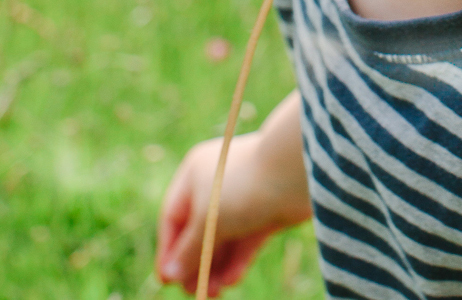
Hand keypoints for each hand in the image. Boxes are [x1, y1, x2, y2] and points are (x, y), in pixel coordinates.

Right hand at [155, 134, 301, 294]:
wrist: (295, 174)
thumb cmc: (242, 187)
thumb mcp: (207, 221)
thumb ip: (188, 250)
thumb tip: (169, 275)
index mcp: (193, 176)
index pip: (173, 217)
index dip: (169, 249)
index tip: (166, 280)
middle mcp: (214, 186)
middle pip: (198, 231)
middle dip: (195, 263)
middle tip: (192, 292)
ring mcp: (241, 200)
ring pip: (222, 240)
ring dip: (216, 267)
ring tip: (213, 293)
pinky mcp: (264, 214)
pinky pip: (244, 241)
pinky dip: (237, 261)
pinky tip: (231, 280)